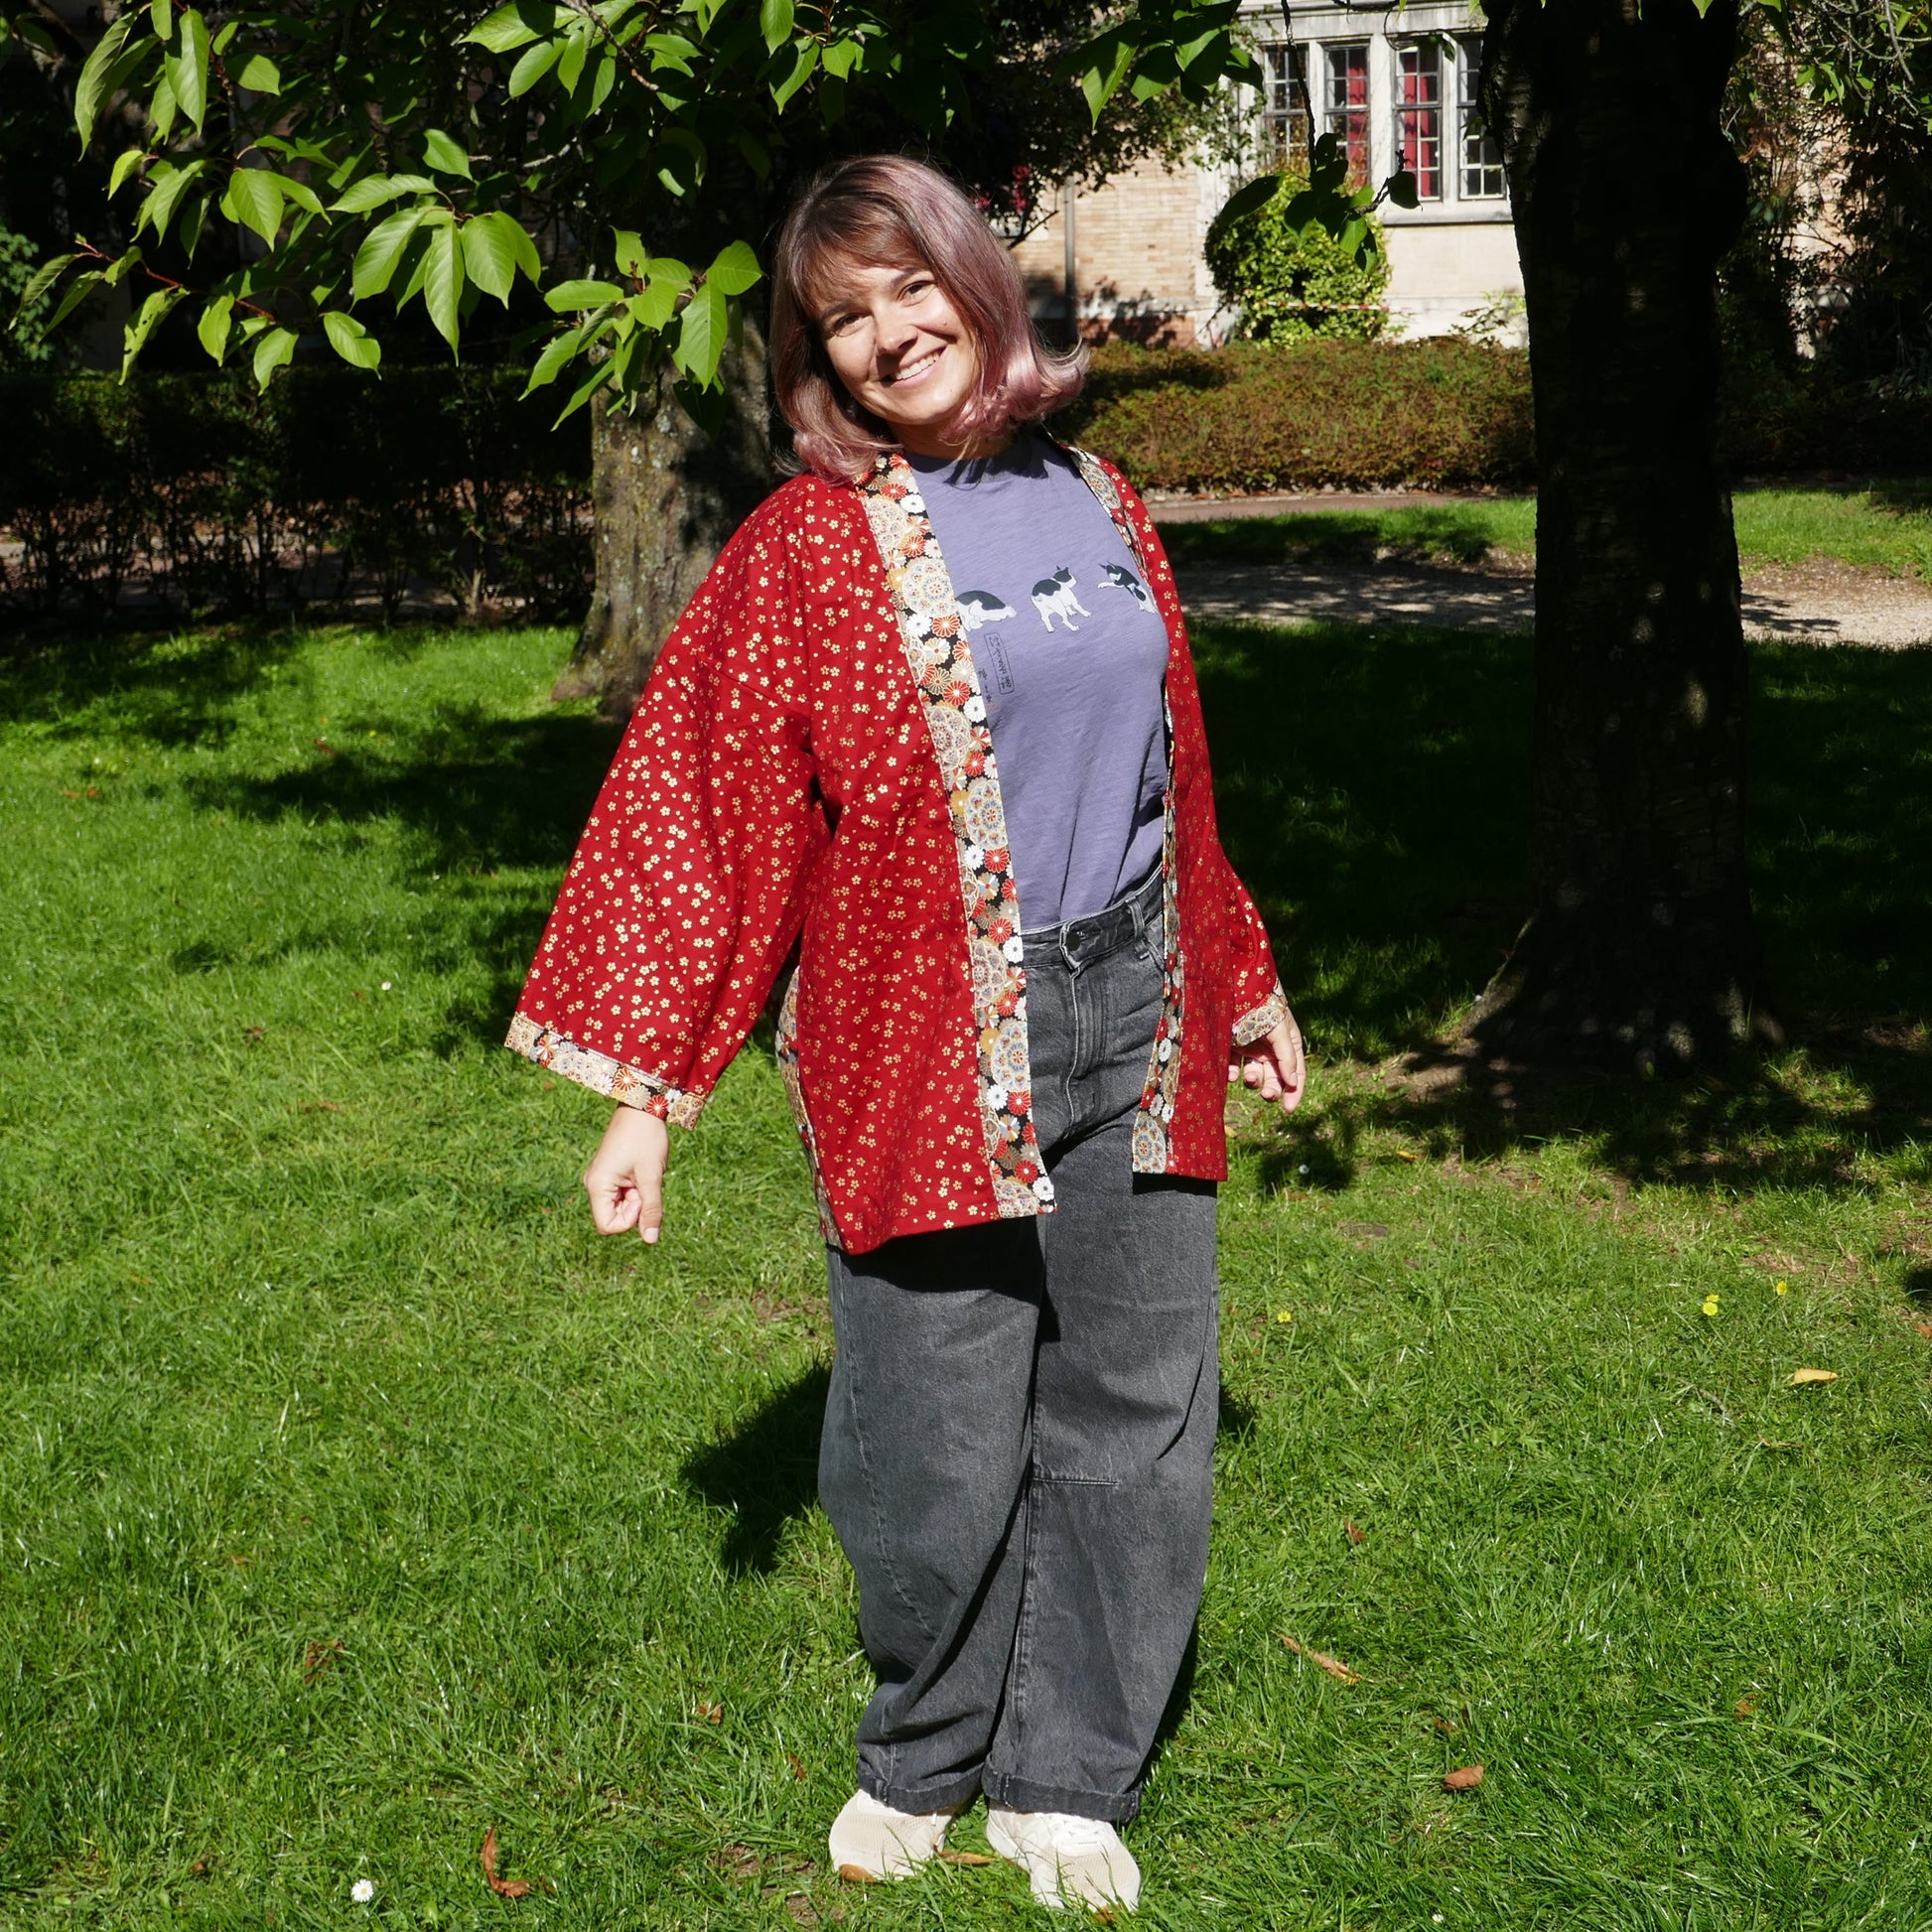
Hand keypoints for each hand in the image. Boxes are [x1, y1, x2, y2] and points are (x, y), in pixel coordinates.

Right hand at [583, 1103, 670, 1242]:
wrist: (642, 1107)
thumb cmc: (646, 1139)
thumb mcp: (652, 1176)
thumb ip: (651, 1209)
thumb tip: (651, 1240)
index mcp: (597, 1185)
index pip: (607, 1226)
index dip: (629, 1220)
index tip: (641, 1196)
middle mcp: (593, 1184)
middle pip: (614, 1217)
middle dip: (635, 1207)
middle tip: (645, 1182)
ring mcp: (600, 1179)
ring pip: (620, 1206)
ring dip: (637, 1197)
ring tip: (644, 1174)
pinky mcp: (609, 1174)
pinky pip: (622, 1194)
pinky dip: (636, 1189)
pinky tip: (642, 1171)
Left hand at [1230, 1011, 1305, 1114]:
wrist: (1238, 985)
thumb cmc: (1265, 1006)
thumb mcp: (1281, 1030)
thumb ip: (1287, 1056)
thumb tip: (1292, 1083)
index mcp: (1288, 1044)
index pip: (1296, 1073)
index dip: (1294, 1092)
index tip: (1289, 1109)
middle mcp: (1271, 1049)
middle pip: (1274, 1077)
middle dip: (1272, 1088)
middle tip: (1267, 1094)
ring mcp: (1251, 1048)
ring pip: (1254, 1074)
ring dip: (1252, 1080)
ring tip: (1247, 1077)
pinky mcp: (1233, 1046)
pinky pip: (1234, 1066)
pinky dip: (1233, 1073)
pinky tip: (1231, 1075)